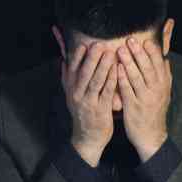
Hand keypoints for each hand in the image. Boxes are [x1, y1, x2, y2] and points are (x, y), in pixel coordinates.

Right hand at [62, 43, 118, 166]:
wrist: (87, 137)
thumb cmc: (83, 112)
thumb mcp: (71, 95)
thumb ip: (68, 78)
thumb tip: (63, 60)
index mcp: (70, 89)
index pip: (72, 69)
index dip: (77, 57)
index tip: (84, 44)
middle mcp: (77, 95)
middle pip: (84, 73)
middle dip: (91, 58)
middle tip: (99, 44)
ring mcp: (89, 102)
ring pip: (96, 81)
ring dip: (103, 66)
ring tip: (110, 53)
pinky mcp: (101, 109)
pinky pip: (107, 92)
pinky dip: (112, 80)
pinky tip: (118, 70)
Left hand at [117, 38, 171, 161]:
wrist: (152, 136)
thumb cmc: (155, 111)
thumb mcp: (164, 93)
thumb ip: (165, 76)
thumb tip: (165, 58)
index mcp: (164, 85)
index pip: (159, 64)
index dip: (152, 52)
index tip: (145, 40)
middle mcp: (156, 90)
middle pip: (148, 68)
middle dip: (139, 53)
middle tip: (130, 39)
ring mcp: (145, 99)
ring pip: (137, 78)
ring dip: (129, 63)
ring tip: (120, 50)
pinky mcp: (133, 107)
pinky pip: (127, 90)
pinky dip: (122, 79)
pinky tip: (116, 69)